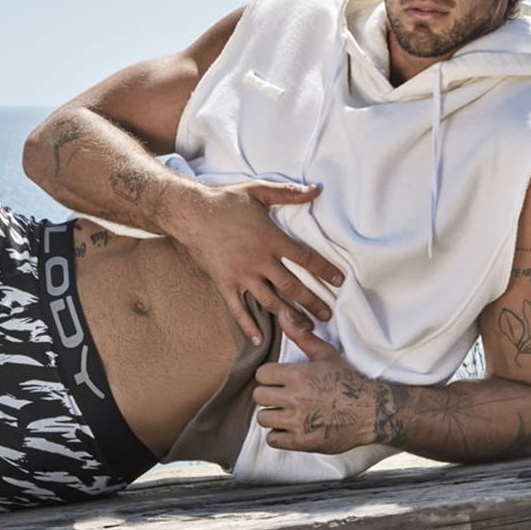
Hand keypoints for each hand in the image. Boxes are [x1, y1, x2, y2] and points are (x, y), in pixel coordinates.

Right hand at [172, 180, 343, 344]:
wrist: (191, 213)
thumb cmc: (226, 201)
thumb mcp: (259, 191)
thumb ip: (288, 192)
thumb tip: (316, 189)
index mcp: (270, 238)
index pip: (304, 258)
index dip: (324, 270)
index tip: (339, 281)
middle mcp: (259, 260)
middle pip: (292, 286)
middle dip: (312, 302)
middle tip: (328, 315)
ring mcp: (241, 275)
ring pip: (270, 301)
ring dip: (290, 316)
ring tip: (305, 328)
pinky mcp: (224, 283)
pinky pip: (238, 310)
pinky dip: (248, 326)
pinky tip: (259, 340)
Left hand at [252, 310, 372, 453]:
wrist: (370, 411)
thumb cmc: (346, 380)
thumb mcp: (325, 354)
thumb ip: (301, 335)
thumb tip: (283, 314)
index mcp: (298, 375)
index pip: (261, 374)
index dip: (268, 376)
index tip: (278, 378)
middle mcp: (295, 398)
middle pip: (259, 396)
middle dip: (267, 394)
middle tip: (279, 395)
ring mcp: (298, 422)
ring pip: (263, 418)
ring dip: (271, 414)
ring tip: (283, 411)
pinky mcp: (302, 442)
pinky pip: (273, 439)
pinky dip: (278, 434)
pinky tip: (289, 427)